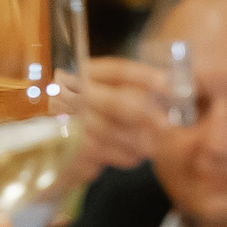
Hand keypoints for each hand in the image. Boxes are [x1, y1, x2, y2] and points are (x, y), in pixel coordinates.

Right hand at [68, 57, 173, 184]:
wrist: (56, 151)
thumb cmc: (96, 120)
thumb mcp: (113, 99)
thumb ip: (137, 92)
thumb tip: (170, 93)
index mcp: (86, 74)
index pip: (117, 70)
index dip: (144, 76)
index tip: (167, 84)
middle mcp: (74, 93)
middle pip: (114, 100)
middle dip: (145, 113)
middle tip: (166, 124)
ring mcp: (68, 120)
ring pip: (108, 129)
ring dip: (136, 140)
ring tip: (152, 145)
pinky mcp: (68, 146)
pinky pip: (100, 151)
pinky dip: (123, 155)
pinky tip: (134, 156)